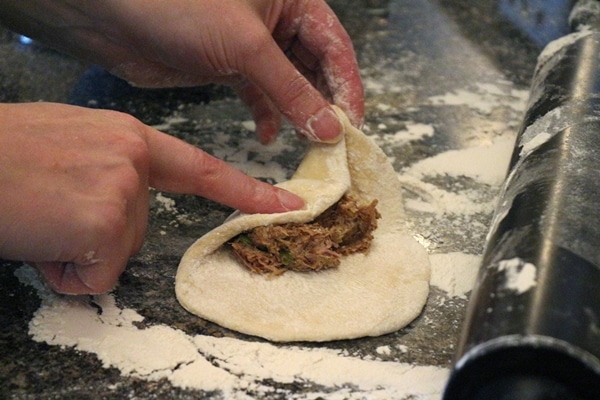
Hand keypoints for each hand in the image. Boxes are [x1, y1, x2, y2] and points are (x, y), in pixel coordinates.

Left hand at [0, 0, 363, 143]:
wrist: (113, 15)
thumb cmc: (182, 8)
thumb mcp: (248, 47)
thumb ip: (292, 89)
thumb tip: (330, 129)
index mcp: (292, 0)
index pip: (334, 46)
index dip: (347, 86)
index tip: (353, 125)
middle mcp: (277, 22)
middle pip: (315, 67)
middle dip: (324, 104)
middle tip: (334, 143)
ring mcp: (252, 46)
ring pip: (288, 84)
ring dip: (297, 114)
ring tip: (307, 145)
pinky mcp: (229, 66)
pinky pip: (260, 95)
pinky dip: (266, 115)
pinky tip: (268, 136)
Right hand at [0, 103, 303, 293]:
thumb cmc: (2, 153)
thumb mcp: (67, 141)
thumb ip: (108, 167)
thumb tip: (116, 205)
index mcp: (128, 137)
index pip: (199, 168)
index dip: (245, 190)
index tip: (286, 204)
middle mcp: (133, 158)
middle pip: (138, 227)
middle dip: (95, 235)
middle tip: (49, 208)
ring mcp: (122, 188)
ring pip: (116, 252)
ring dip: (75, 251)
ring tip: (39, 217)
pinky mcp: (103, 221)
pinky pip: (96, 275)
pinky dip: (65, 272)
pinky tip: (40, 238)